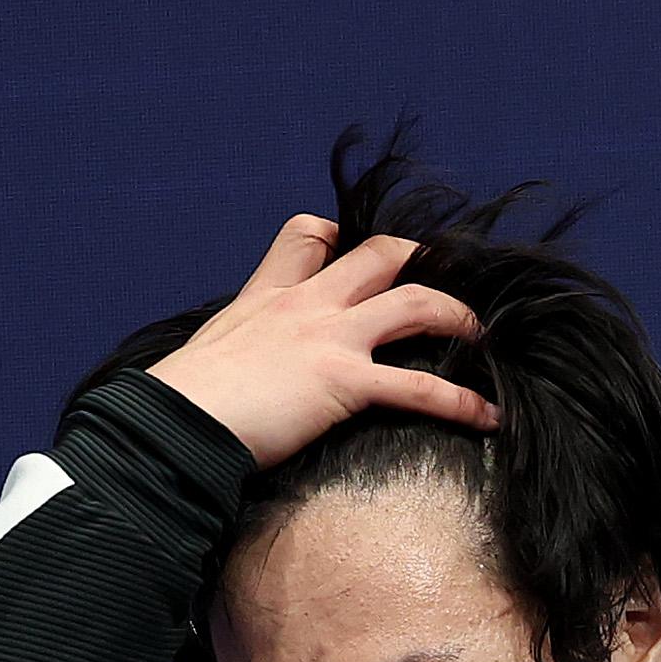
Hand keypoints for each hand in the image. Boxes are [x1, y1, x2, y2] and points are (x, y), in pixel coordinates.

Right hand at [144, 216, 497, 468]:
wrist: (172, 425)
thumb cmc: (180, 402)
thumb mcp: (206, 353)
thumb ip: (236, 348)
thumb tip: (232, 374)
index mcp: (267, 296)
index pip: (309, 236)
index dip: (343, 236)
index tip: (360, 249)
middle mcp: (304, 305)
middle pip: (379, 255)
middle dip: (422, 260)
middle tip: (449, 277)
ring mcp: (329, 339)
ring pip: (415, 302)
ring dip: (458, 315)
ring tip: (483, 335)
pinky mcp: (344, 383)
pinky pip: (420, 387)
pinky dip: (461, 402)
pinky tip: (488, 415)